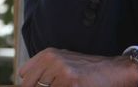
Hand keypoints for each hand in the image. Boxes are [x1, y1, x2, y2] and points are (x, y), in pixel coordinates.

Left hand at [18, 47, 137, 86]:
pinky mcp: (72, 84)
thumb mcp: (62, 61)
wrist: (113, 70)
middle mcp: (52, 61)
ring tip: (66, 85)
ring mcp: (62, 73)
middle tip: (56, 84)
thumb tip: (23, 81)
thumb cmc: (86, 69)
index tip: (39, 85)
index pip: (23, 74)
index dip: (29, 84)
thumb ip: (43, 69)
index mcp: (48, 54)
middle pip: (29, 84)